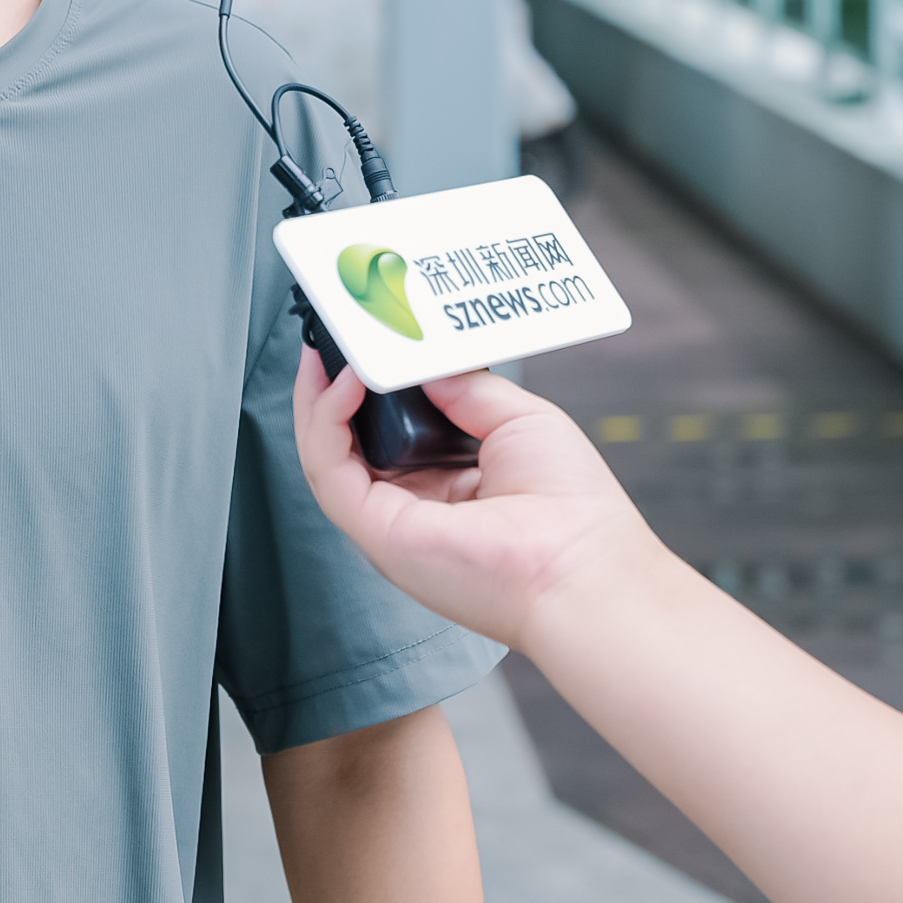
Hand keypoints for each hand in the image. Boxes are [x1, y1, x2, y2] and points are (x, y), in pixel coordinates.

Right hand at [291, 351, 664, 652]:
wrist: (583, 567)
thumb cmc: (573, 509)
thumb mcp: (519, 420)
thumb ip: (466, 389)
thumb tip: (422, 363)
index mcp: (448, 487)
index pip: (390, 433)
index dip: (373, 387)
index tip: (366, 342)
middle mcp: (413, 507)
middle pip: (351, 442)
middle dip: (333, 387)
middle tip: (332, 335)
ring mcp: (390, 522)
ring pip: (327, 454)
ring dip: (319, 398)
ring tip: (327, 350)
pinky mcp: (375, 532)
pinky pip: (328, 469)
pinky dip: (326, 420)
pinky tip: (347, 382)